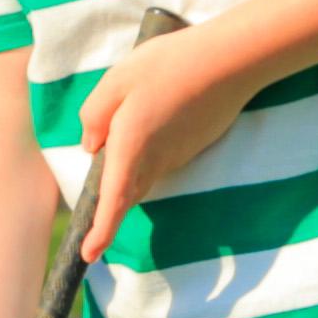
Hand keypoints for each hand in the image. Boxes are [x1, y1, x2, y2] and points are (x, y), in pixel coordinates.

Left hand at [68, 19, 261, 258]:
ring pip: (144, 172)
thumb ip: (94, 116)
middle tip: (104, 157)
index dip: (100, 232)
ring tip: (136, 108)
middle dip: (110, 193)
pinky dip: (152, 146)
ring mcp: (179, 156)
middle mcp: (155, 161)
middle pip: (127, 190)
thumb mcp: (116, 80)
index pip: (112, 202)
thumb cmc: (168, 66)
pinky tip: (159, 106)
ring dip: (132, 159)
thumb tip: (93, 146)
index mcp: (130, 148)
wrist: (230, 61)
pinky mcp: (194, 146)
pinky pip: (163, 157)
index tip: (88, 256)